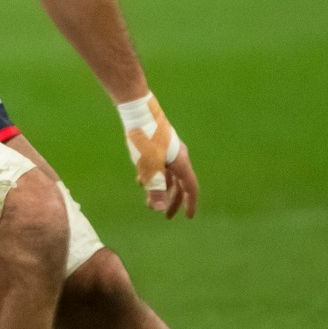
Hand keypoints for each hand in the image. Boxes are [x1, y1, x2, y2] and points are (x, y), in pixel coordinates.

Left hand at [119, 93, 197, 218]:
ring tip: (149, 202)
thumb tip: (158, 209)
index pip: (190, 188)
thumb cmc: (145, 139)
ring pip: (168, 176)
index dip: (190, 203)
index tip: (188, 217)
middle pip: (179, 184)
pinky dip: (153, 177)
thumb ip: (155, 188)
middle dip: (172, 201)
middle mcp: (178, 157)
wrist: (138, 111)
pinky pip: (159, 166)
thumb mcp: (149, 167)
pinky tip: (142, 181)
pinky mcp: (158, 146)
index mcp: (180, 163)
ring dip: (160, 190)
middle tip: (165, 216)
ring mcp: (168, 151)